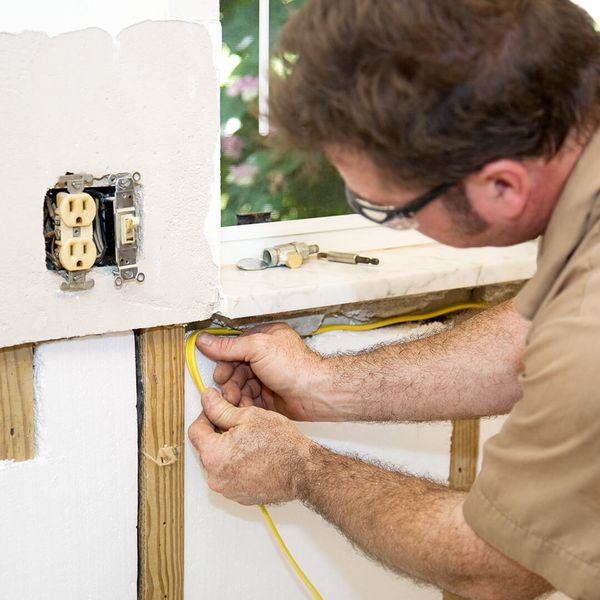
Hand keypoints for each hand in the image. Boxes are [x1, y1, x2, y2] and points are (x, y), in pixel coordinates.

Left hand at [188, 387, 312, 504]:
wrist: (302, 471)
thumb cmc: (281, 444)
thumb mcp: (248, 416)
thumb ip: (221, 408)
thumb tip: (208, 399)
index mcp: (214, 456)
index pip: (195, 430)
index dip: (205, 415)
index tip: (216, 410)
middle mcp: (216, 478)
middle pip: (206, 447)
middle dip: (218, 433)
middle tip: (238, 424)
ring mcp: (227, 490)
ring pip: (218, 462)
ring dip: (228, 449)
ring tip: (249, 441)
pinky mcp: (239, 496)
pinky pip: (230, 475)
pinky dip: (237, 465)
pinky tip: (254, 455)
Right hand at [196, 323, 329, 420]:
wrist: (314, 394)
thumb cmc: (295, 367)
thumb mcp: (257, 348)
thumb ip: (229, 346)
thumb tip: (205, 341)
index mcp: (265, 339)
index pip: (234, 347)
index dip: (223, 360)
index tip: (217, 372)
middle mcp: (266, 357)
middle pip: (235, 368)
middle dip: (229, 380)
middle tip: (227, 389)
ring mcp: (268, 377)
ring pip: (241, 386)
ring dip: (235, 394)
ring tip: (235, 400)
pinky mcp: (270, 397)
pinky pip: (249, 400)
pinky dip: (244, 404)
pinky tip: (244, 408)